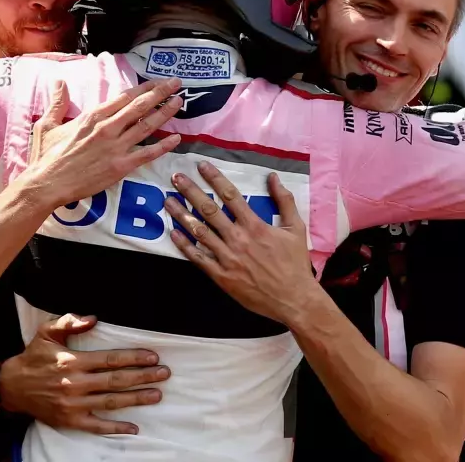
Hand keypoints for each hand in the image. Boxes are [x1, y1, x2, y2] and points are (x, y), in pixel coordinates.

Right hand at [0, 313, 169, 434]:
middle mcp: (75, 383)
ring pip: (111, 402)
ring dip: (136, 399)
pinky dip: (115, 427)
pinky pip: (96, 425)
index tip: (153, 356)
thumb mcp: (46, 332)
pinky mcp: (70, 420)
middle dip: (143, 377)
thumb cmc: (34, 356)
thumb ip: (69, 321)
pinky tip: (134, 427)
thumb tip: (93, 318)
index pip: (110, 359)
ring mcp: (73, 404)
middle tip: (164, 374)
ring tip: (157, 395)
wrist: (12, 387)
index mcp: (73, 360)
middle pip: (116, 381)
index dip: (133, 358)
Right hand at [23, 78, 182, 209]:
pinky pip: (147, 153)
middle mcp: (107, 128)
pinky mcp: (120, 166)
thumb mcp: (48, 124)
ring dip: (165, 112)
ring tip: (179, 102)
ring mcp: (116, 147)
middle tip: (176, 83)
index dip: (143, 88)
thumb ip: (57, 103)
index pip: (124, 97)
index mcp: (92, 116)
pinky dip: (163, 146)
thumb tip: (58, 82)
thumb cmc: (47, 156)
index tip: (157, 81)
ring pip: (147, 125)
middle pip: (140, 106)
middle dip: (160, 92)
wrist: (48, 183)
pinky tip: (176, 138)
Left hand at [164, 161, 317, 325]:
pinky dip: (184, 246)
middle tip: (176, 178)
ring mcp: (227, 258)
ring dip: (182, 215)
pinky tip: (173, 233)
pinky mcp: (221, 276)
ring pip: (199, 232)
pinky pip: (199, 258)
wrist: (293, 299)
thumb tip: (273, 176)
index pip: (230, 195)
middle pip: (209, 210)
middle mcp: (238, 239)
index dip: (214, 178)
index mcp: (255, 226)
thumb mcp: (296, 228)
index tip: (201, 165)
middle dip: (191, 191)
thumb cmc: (295, 263)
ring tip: (168, 201)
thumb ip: (285, 200)